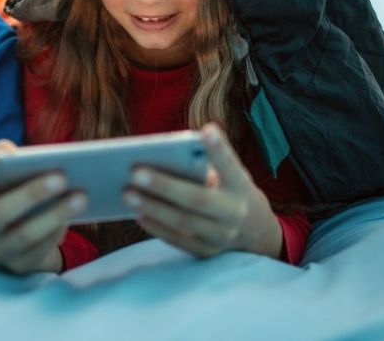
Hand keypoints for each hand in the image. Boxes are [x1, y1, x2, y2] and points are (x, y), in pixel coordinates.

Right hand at [0, 141, 86, 273]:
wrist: (18, 241)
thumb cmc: (14, 198)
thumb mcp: (7, 182)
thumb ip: (11, 164)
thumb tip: (23, 157)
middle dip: (31, 194)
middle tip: (62, 176)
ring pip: (24, 235)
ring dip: (55, 214)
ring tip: (81, 196)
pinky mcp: (18, 267)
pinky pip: (39, 250)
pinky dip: (58, 230)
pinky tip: (75, 215)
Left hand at [124, 123, 282, 258]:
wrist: (256, 230)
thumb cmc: (231, 190)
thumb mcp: (231, 174)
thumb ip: (207, 164)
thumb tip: (164, 155)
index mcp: (240, 186)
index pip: (230, 165)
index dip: (219, 149)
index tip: (206, 130)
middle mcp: (234, 212)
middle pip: (198, 199)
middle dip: (165, 186)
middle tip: (134, 173)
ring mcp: (222, 236)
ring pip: (184, 222)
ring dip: (153, 208)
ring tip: (127, 195)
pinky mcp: (209, 252)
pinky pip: (180, 241)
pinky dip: (158, 228)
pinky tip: (139, 215)